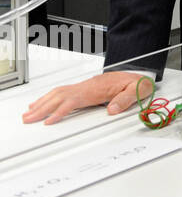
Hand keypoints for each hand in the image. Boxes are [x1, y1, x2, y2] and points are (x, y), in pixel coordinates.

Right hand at [22, 71, 151, 124]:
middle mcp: (88, 86)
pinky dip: (48, 98)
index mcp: (98, 88)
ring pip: (58, 93)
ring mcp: (84, 86)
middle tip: (28, 119)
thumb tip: (112, 109)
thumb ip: (126, 99)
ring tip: (28, 113)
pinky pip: (62, 92)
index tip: (49, 121)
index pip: (74, 100)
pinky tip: (41, 103)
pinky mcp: (83, 88)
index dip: (60, 111)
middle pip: (60, 96)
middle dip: (43, 108)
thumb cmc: (136, 83)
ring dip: (42, 103)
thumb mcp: (137, 90)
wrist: (137, 75)